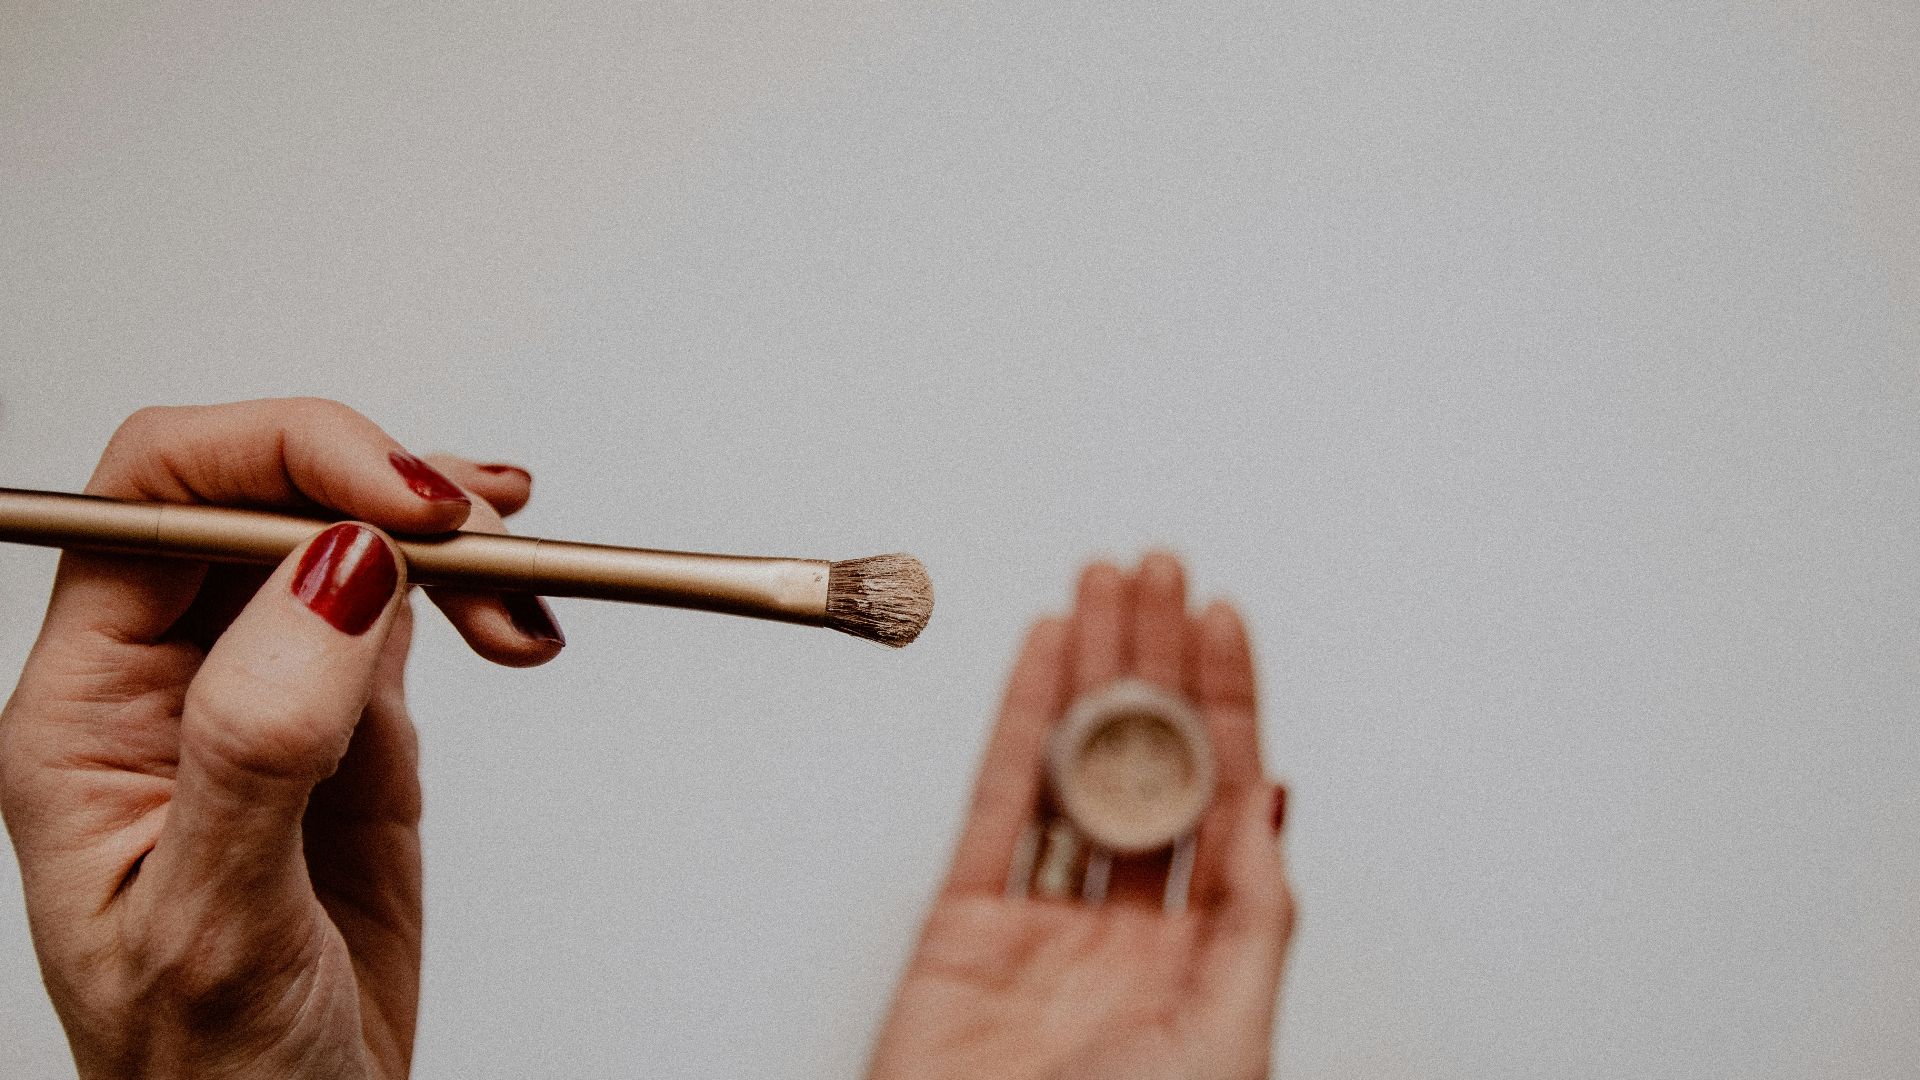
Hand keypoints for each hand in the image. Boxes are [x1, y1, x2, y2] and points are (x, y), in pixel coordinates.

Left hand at [0, 399, 563, 1078]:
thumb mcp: (217, 924)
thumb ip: (260, 737)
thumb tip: (337, 565)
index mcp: (83, 715)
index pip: (157, 500)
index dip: (284, 459)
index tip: (407, 500)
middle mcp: (164, 686)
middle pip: (258, 493)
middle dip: (379, 485)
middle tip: (485, 533)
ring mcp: (263, 699)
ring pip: (344, 537)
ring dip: (444, 539)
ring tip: (522, 597)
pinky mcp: (348, 730)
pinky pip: (403, 609)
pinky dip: (473, 592)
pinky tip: (514, 618)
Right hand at [869, 554, 1294, 1079]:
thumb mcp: (1225, 1038)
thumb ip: (1255, 920)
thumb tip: (1275, 804)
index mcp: (1203, 957)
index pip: (1222, 798)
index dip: (1227, 703)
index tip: (1225, 622)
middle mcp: (1128, 929)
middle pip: (1145, 764)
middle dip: (1155, 662)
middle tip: (1160, 572)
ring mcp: (1044, 923)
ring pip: (1073, 767)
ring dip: (1088, 672)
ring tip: (1103, 588)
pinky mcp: (963, 928)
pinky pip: (994, 807)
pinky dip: (1013, 726)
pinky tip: (1038, 661)